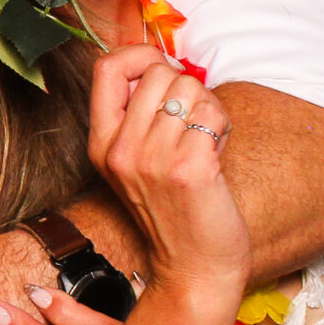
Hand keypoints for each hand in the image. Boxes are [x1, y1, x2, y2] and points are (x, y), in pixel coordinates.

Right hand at [87, 46, 249, 298]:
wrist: (194, 268)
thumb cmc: (175, 211)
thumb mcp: (135, 162)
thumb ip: (137, 115)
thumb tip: (160, 65)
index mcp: (100, 144)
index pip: (106, 68)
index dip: (138, 56)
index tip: (162, 71)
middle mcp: (120, 150)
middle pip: (157, 72)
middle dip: (185, 86)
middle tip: (191, 122)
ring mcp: (152, 159)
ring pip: (189, 87)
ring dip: (207, 106)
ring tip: (204, 139)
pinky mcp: (188, 169)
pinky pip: (212, 112)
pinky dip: (222, 124)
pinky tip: (217, 151)